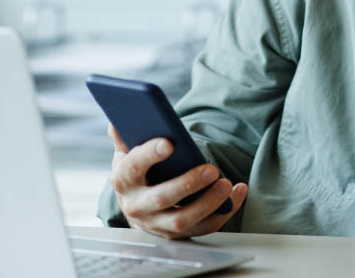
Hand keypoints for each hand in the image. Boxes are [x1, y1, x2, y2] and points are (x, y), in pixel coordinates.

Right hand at [107, 124, 248, 238]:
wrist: (136, 208)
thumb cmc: (136, 175)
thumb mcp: (125, 155)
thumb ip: (124, 137)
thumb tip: (117, 119)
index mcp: (123, 181)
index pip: (134, 167)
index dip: (149, 154)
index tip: (169, 143)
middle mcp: (137, 206)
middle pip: (162, 198)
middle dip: (188, 184)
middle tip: (211, 169)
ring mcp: (157, 224)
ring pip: (183, 220)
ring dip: (208, 203)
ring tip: (227, 184)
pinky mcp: (178, 235)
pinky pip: (204, 227)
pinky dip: (224, 212)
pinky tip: (237, 193)